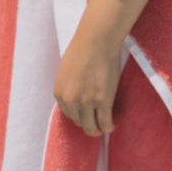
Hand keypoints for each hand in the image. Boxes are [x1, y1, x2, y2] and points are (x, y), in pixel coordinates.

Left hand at [54, 0, 127, 134]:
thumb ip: (68, 86)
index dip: (78, 116)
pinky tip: (111, 125)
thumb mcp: (66, 71)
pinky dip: (108, 126)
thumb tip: (76, 93)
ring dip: (97, 129)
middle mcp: (71, 100)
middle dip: (87, 124)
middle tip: (96, 123)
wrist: (96, 41)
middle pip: (79, 122)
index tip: (86, 115)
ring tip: (103, 127)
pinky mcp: (102, 100)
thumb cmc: (83, 49)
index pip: (68, 114)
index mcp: (60, 93)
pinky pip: (105, 121)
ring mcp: (86, 102)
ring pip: (91, 127)